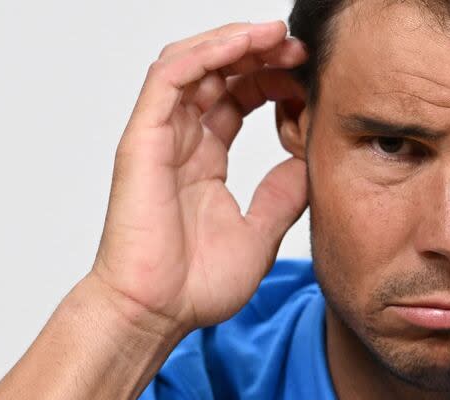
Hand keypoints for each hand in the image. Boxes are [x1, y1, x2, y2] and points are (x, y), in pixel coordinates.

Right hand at [90, 21, 308, 338]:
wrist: (156, 313)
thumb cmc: (195, 284)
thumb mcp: (261, 231)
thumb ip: (283, 193)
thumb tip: (306, 160)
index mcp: (204, 162)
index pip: (236, 100)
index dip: (270, 81)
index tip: (306, 77)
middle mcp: (181, 143)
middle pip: (217, 75)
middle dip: (257, 54)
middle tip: (296, 48)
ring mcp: (159, 138)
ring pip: (191, 65)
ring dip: (233, 44)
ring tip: (275, 36)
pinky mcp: (142, 140)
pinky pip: (169, 79)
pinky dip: (204, 55)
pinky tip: (241, 47)